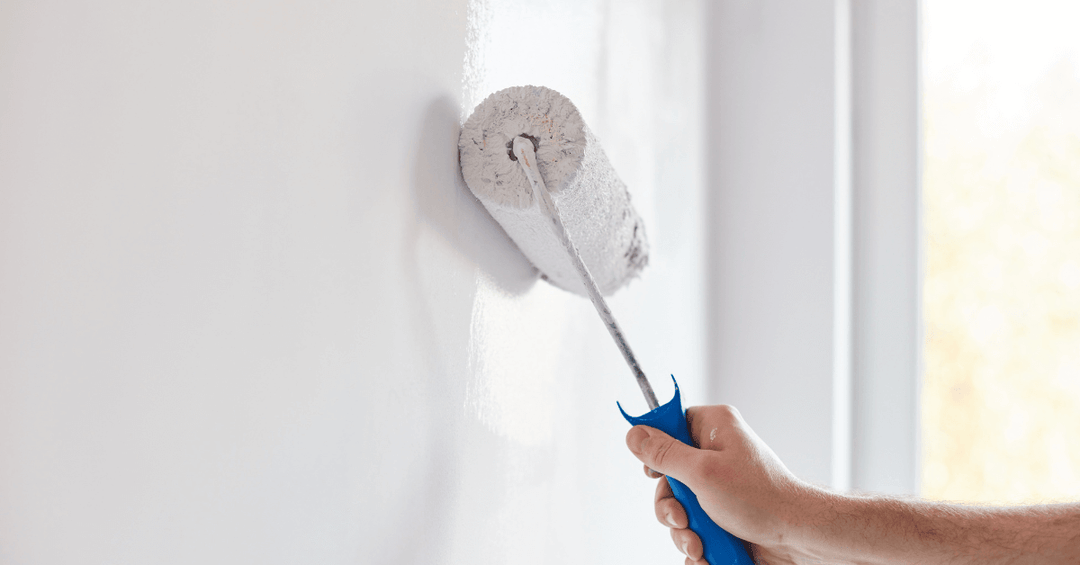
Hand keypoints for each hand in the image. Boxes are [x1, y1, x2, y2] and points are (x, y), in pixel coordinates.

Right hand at [625, 405, 819, 564]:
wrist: (798, 538)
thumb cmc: (762, 499)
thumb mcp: (703, 472)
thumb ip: (664, 454)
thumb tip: (634, 434)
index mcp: (714, 427)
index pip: (671, 423)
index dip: (657, 447)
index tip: (653, 471)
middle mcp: (715, 453)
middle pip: (668, 474)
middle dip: (671, 506)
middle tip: (682, 518)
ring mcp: (718, 486)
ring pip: (678, 507)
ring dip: (683, 531)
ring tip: (700, 543)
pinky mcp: (721, 514)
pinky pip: (693, 527)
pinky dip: (696, 543)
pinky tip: (706, 553)